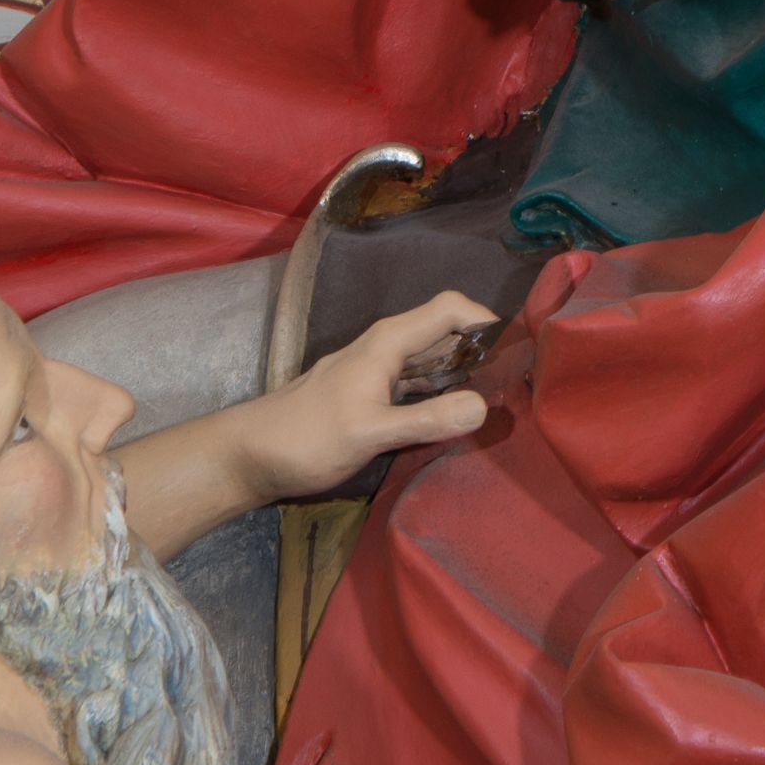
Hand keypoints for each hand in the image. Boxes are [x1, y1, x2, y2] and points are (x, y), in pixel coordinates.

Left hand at [253, 290, 497, 498]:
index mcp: (388, 342)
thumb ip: (426, 419)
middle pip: (446, 332)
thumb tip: (483, 405)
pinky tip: (449, 419)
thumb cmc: (307, 437)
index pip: (451, 308)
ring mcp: (375, 371)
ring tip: (494, 403)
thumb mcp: (371, 433)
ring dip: (462, 374)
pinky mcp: (368, 395)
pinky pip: (415, 383)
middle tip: (515, 385)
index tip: (516, 354)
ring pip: (431, 359)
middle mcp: (385, 347)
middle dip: (481, 350)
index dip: (487, 321)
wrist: (247, 456)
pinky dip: (438, 393)